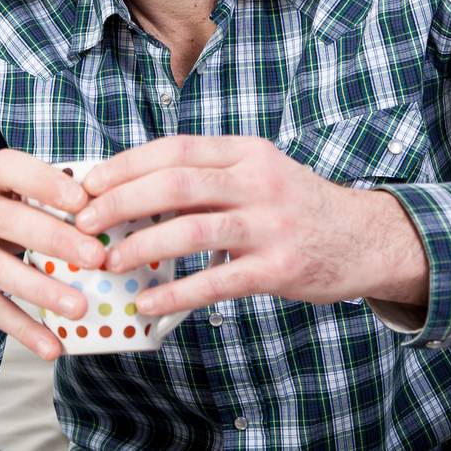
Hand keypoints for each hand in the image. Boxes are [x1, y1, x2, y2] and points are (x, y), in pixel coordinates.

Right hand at [0, 150, 108, 359]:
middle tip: (96, 257)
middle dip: (55, 239)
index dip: (44, 182)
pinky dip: (22, 328)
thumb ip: (39, 188)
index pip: (9, 168)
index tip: (82, 201)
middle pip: (7, 221)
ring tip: (79, 307)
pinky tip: (51, 345)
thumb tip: (101, 201)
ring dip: (41, 290)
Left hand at [75, 136, 428, 316]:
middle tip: (84, 222)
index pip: (174, 149)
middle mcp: (257, 181)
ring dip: (141, 246)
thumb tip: (131, 192)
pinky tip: (147, 302)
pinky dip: (176, 292)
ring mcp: (270, 225)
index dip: (126, 165)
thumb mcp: (255, 173)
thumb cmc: (294, 205)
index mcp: (244, 152)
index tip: (88, 183)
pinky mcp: (279, 269)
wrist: (365, 238)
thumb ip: (205, 177)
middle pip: (175, 184)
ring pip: (192, 230)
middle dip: (121, 202)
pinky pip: (216, 282)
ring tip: (109, 261)